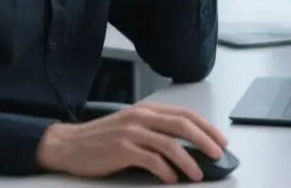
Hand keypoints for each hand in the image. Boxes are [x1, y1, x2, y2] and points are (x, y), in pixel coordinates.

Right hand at [36, 102, 228, 183]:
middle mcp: (141, 117)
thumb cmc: (100, 139)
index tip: (221, 140)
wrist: (68, 144)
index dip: (206, 126)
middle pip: (182, 125)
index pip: (184, 114)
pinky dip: (165, 171)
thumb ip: (155, 130)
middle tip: (218, 155)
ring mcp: (131, 132)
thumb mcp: (131, 126)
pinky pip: (151, 160)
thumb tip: (186, 147)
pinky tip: (171, 179)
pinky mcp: (122, 149)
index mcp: (146, 110)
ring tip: (197, 175)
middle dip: (205, 140)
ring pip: (170, 144)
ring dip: (188, 161)